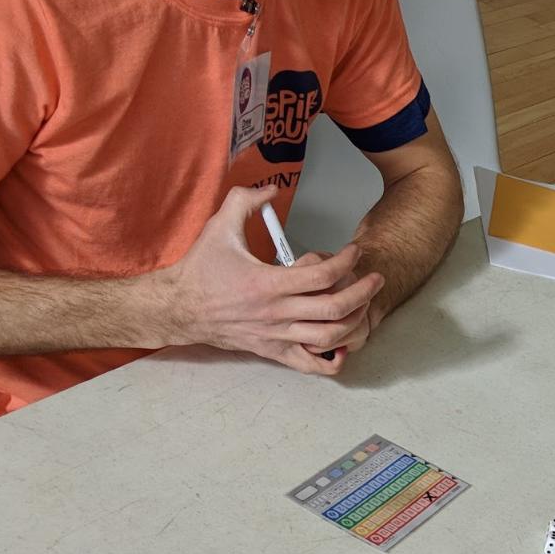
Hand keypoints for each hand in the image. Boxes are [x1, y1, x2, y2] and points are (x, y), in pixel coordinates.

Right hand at [159, 187, 383, 375]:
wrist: (180, 308)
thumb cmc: (200, 270)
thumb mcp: (219, 226)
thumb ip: (246, 200)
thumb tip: (271, 189)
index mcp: (268, 283)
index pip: (322, 274)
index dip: (346, 261)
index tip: (353, 252)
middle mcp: (276, 313)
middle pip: (335, 308)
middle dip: (363, 291)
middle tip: (374, 277)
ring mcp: (277, 336)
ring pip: (329, 336)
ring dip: (354, 320)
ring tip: (363, 304)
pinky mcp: (273, 351)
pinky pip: (310, 364)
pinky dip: (332, 358)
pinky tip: (342, 343)